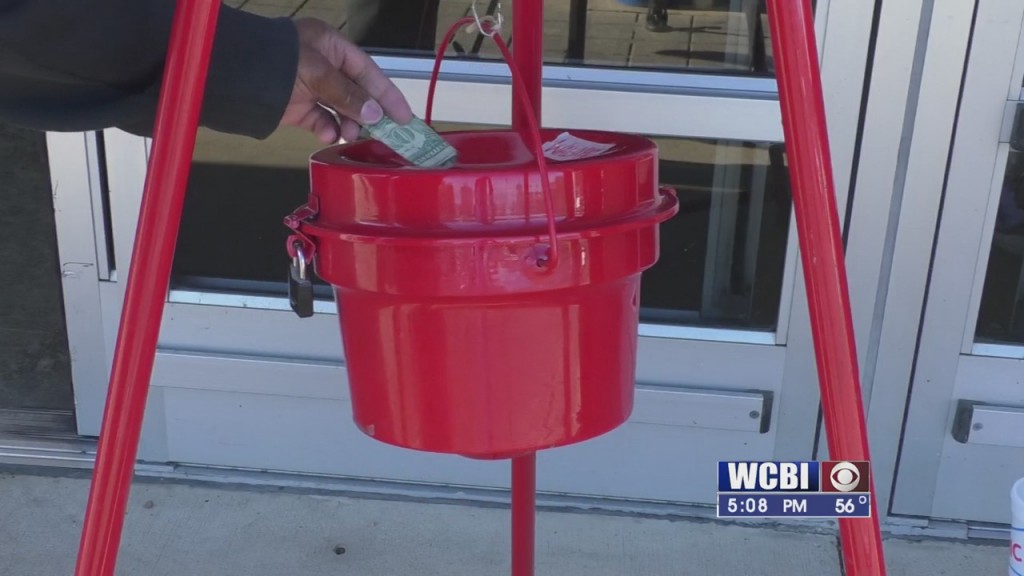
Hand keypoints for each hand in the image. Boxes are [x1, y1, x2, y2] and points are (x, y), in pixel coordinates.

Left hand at [280, 18, 413, 143]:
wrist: (232, 77)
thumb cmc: (276, 63)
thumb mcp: (318, 74)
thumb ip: (349, 95)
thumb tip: (376, 114)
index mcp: (330, 46)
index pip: (367, 71)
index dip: (387, 93)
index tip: (403, 116)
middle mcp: (322, 65)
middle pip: (356, 92)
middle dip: (368, 112)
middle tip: (385, 133)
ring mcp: (309, 87)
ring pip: (340, 109)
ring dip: (349, 124)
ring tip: (352, 135)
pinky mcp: (296, 107)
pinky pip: (320, 120)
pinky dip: (328, 129)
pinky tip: (331, 135)